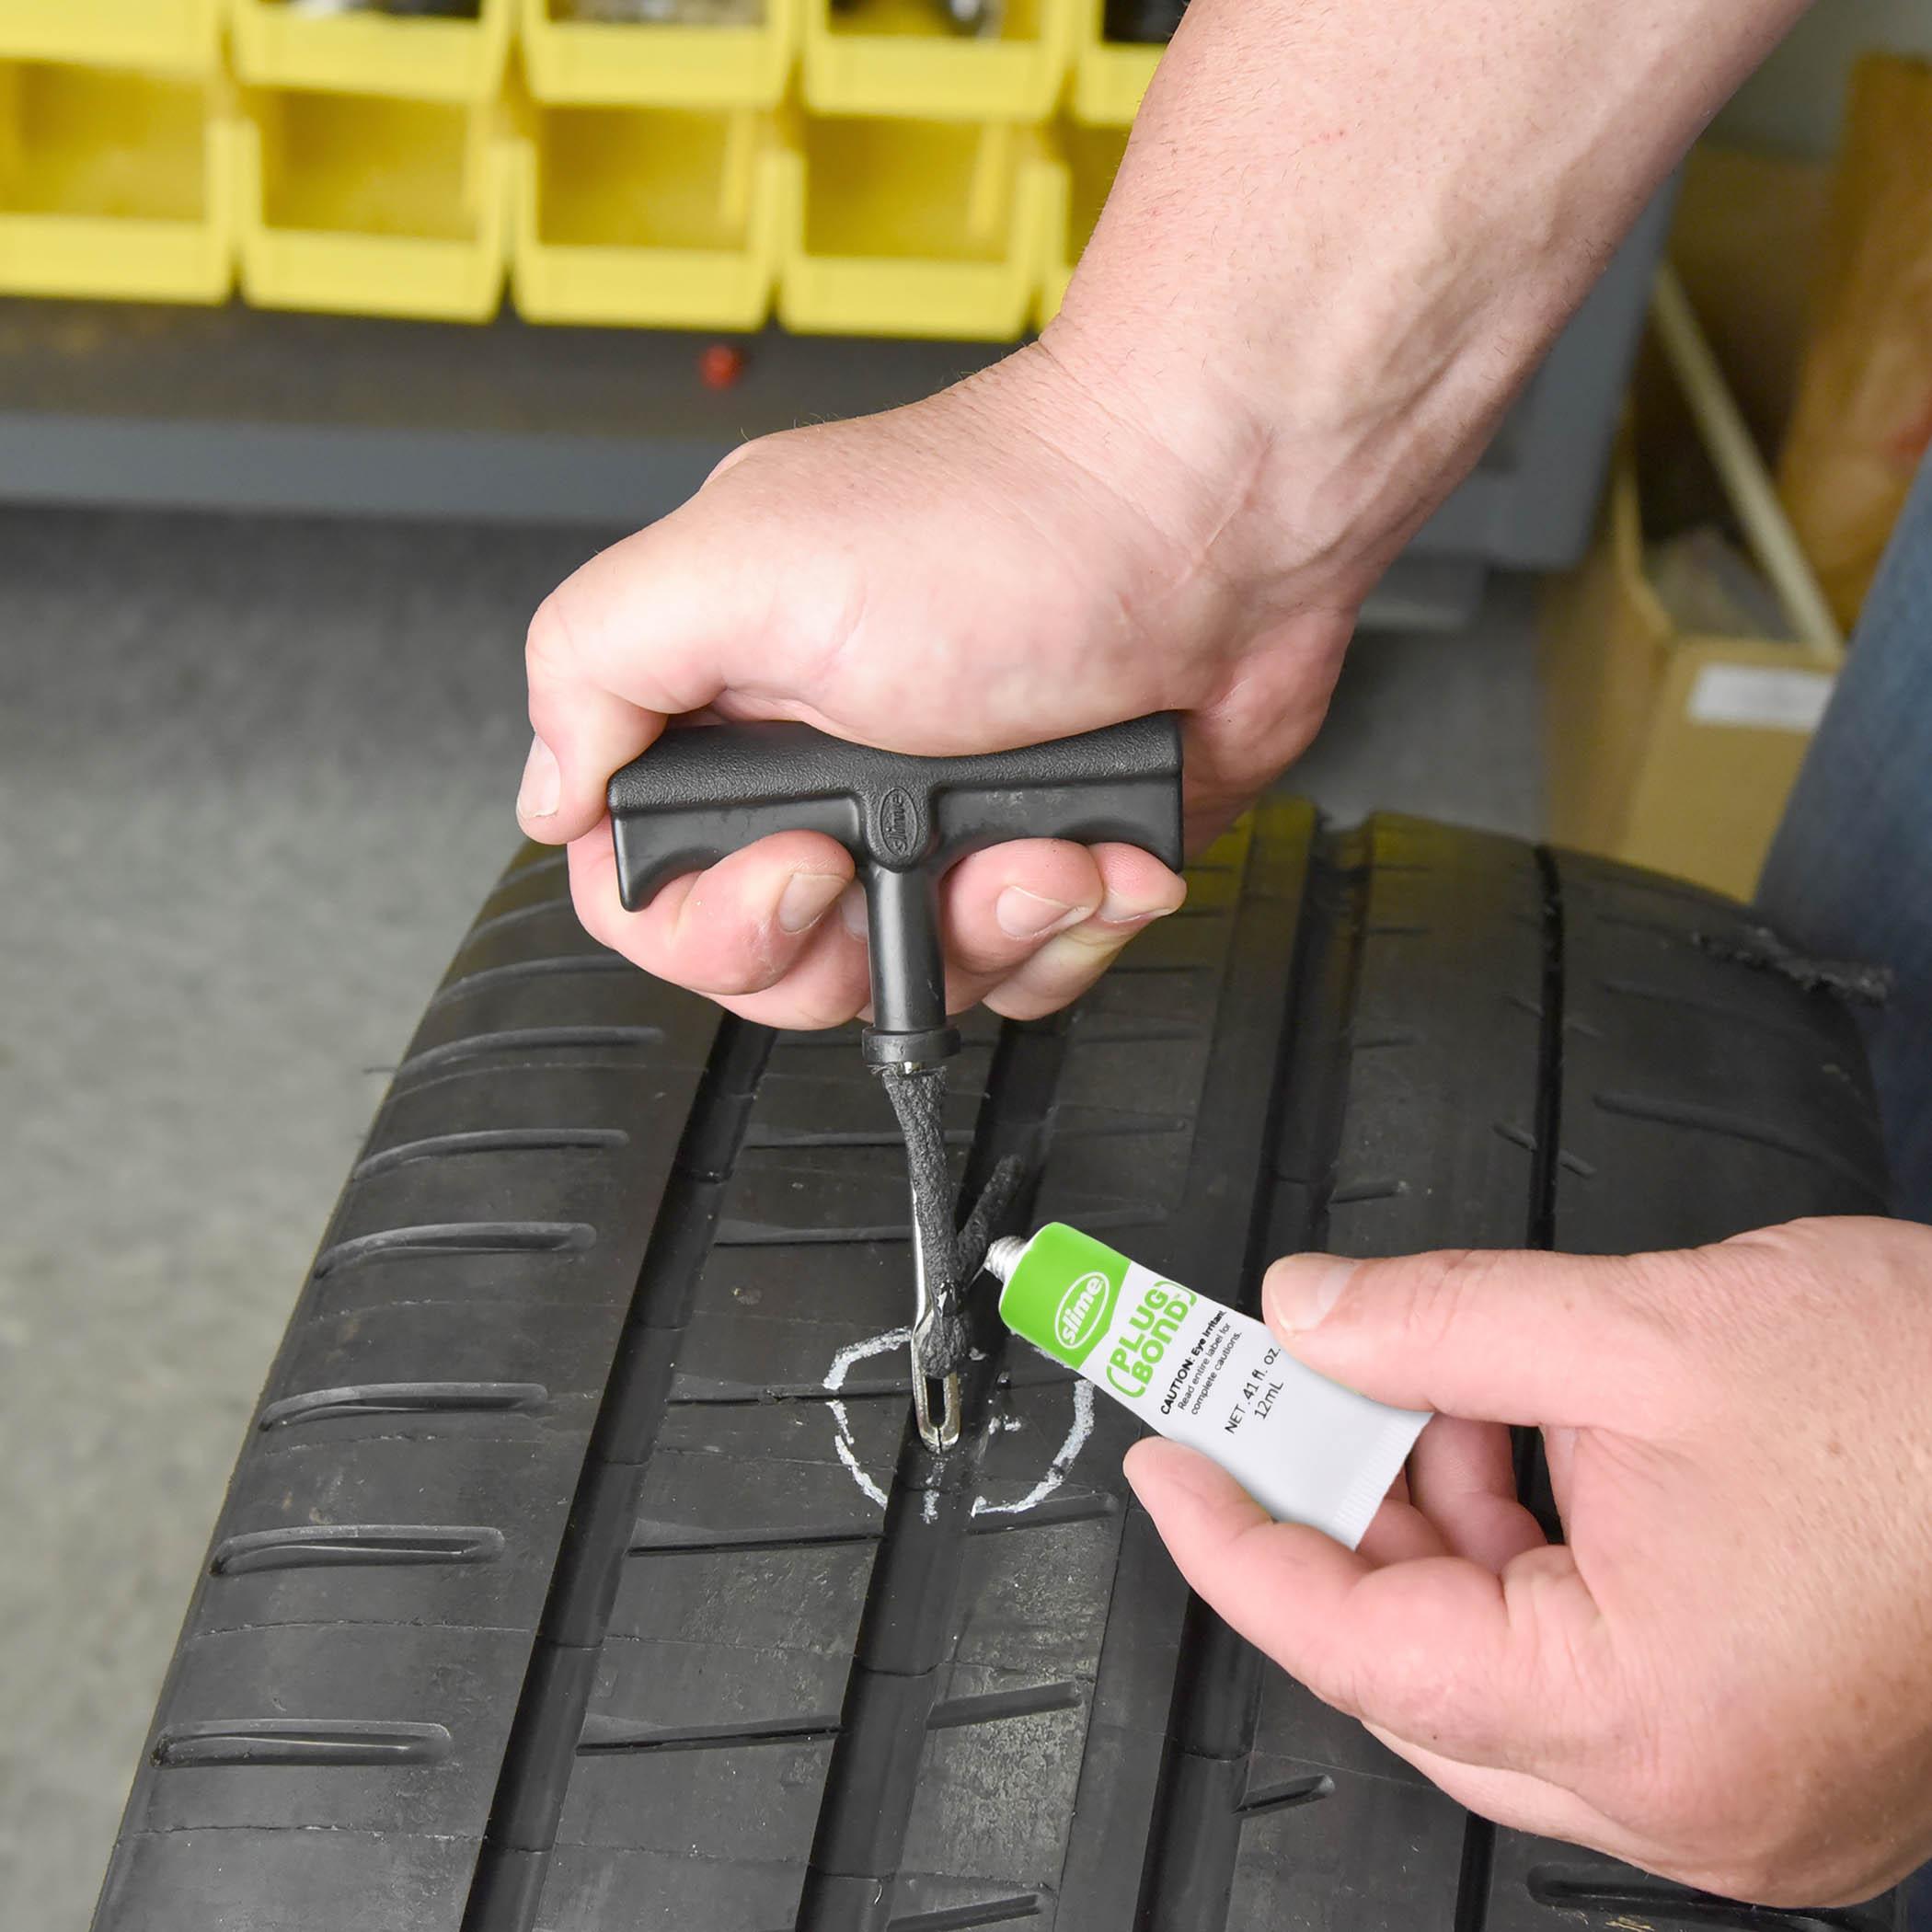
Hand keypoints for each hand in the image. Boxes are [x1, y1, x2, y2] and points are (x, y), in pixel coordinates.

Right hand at [515, 339, 1372, 1030]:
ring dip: (993, 930)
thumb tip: (550, 794)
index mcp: (728, 711)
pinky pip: (1027, 970)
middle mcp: (824, 776)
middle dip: (863, 941)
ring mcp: (938, 826)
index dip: (707, 923)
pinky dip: (1077, 923)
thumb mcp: (743, 561)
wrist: (1217, 523)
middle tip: (923, 857)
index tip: (800, 866)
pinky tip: (1102, 845)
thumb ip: (596, 662)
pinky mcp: (1041, 858)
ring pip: (914, 981)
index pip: (642, 888)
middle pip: (776, 964)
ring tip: (1043, 841)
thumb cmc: (1011, 525)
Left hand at [1126, 1217, 1931, 1905]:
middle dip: (1353, 1519)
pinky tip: (1545, 1451)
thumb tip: (1309, 1316)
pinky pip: (1592, 1671)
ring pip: (1503, 1668)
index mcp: (1646, 1716)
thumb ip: (1444, 1321)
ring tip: (1464, 1396)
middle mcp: (1689, 1798)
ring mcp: (1739, 1796)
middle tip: (1306, 1401)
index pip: (1356, 1649)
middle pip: (1421, 1668)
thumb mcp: (1649, 1325)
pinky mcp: (1774, 1758)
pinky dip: (1537, 1560)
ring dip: (1449, 1527)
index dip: (1237, 1545)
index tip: (1171, 1467)